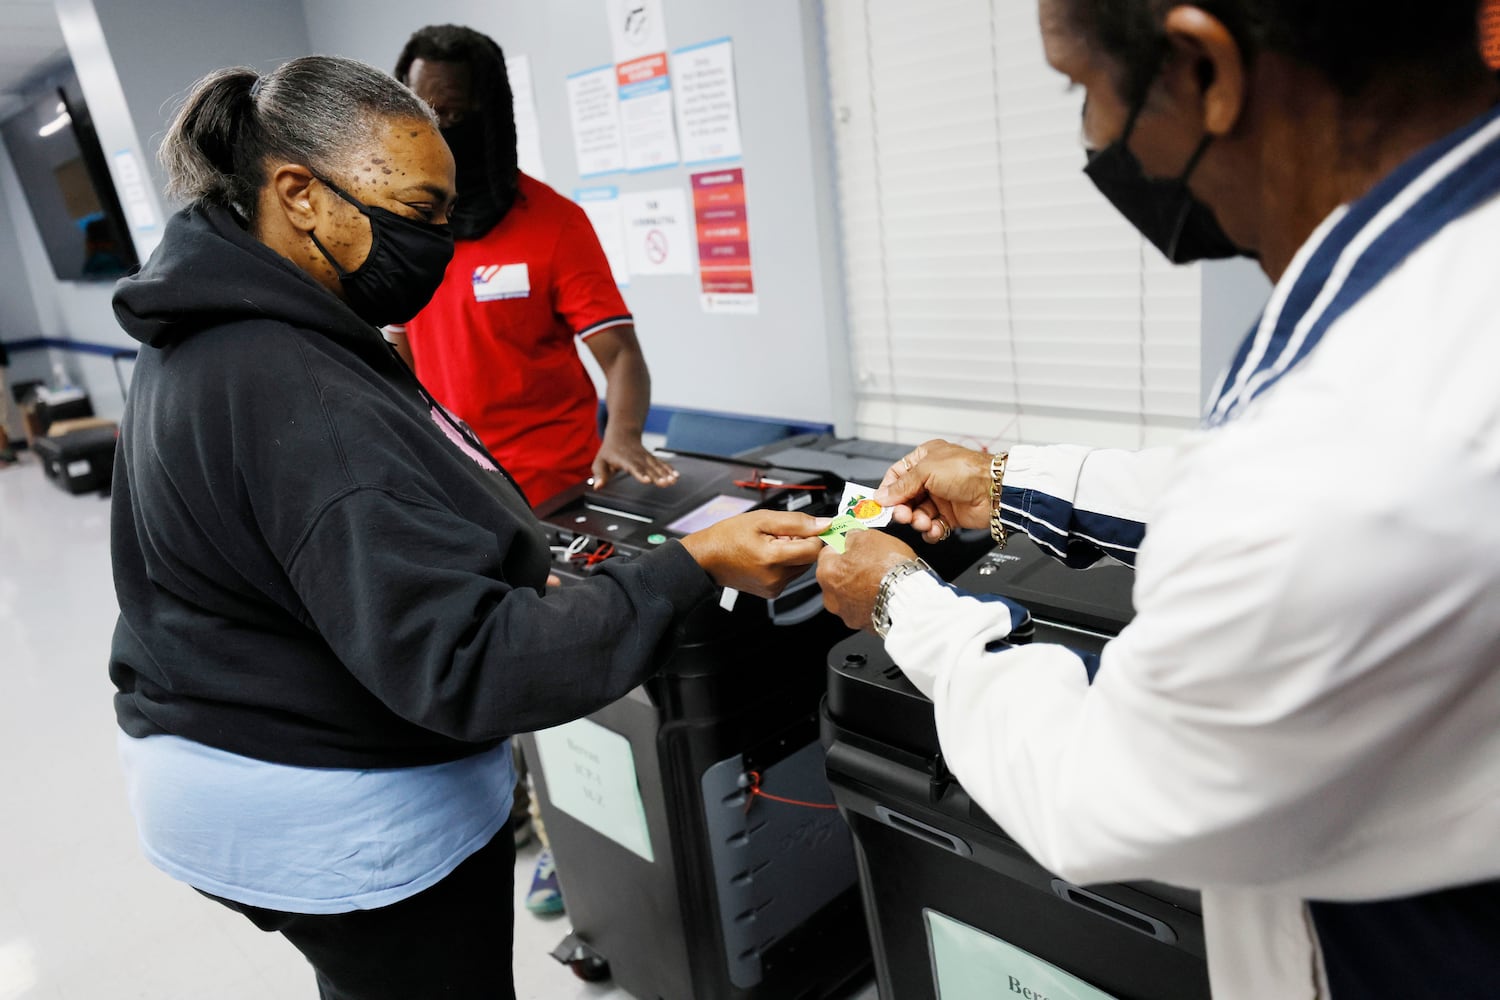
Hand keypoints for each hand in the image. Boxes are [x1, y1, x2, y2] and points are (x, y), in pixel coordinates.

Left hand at [592, 433, 678, 488]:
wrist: (622, 433)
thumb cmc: (610, 451)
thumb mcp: (600, 461)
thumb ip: (599, 475)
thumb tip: (597, 486)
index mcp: (623, 459)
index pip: (632, 467)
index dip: (640, 473)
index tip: (647, 480)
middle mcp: (637, 457)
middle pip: (648, 468)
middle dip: (657, 476)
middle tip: (665, 483)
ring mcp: (645, 457)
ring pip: (656, 465)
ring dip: (666, 473)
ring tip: (673, 480)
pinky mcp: (651, 458)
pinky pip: (661, 463)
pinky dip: (669, 469)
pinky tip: (676, 476)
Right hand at [680, 510, 831, 598]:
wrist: (706, 558)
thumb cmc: (728, 537)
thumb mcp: (762, 519)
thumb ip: (796, 522)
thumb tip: (824, 524)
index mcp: (773, 559)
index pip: (814, 549)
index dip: (812, 535)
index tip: (804, 527)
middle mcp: (776, 578)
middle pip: (809, 559)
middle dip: (801, 543)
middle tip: (780, 534)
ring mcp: (774, 588)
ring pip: (801, 567)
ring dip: (794, 553)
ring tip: (772, 544)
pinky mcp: (772, 592)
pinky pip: (790, 575)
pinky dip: (785, 563)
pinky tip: (768, 556)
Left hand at [817, 530, 917, 630]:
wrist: (909, 597)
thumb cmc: (888, 568)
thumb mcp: (869, 536)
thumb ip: (853, 536)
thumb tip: (851, 537)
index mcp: (827, 572)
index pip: (828, 552)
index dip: (843, 546)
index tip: (853, 545)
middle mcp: (831, 596)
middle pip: (837, 577)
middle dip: (851, 569)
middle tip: (870, 563)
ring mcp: (846, 614)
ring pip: (850, 595)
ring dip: (860, 588)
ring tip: (880, 580)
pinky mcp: (862, 625)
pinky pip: (863, 610)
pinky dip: (871, 603)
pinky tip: (884, 594)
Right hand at [874, 439, 991, 543]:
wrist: (995, 490)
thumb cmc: (967, 471)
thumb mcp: (926, 471)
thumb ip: (902, 485)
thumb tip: (883, 496)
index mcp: (925, 459)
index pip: (897, 475)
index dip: (888, 490)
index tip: (881, 504)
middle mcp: (931, 478)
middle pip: (905, 498)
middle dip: (903, 509)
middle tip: (903, 515)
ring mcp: (941, 497)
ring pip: (917, 514)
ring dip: (917, 521)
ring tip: (923, 522)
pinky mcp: (950, 516)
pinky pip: (932, 527)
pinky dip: (931, 531)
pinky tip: (935, 529)